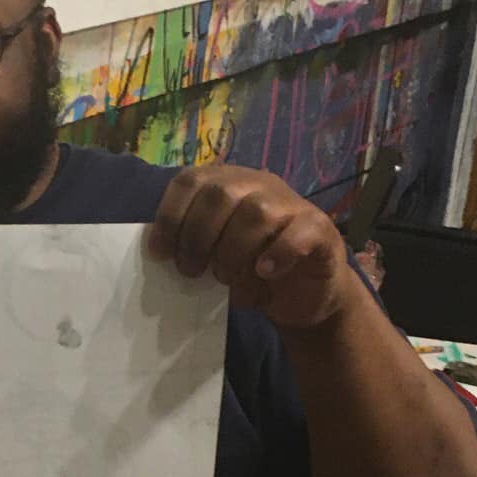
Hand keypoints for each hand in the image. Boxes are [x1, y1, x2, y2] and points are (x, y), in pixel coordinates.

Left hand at [146, 167, 355, 330]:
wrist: (305, 296)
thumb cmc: (251, 272)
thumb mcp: (214, 257)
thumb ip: (190, 245)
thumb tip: (157, 250)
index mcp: (228, 184)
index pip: (190, 181)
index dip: (170, 215)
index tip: (160, 252)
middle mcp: (259, 185)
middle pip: (219, 195)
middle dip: (197, 238)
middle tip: (192, 272)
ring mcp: (292, 204)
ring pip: (256, 213)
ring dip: (233, 252)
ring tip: (227, 278)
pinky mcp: (320, 229)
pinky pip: (297, 234)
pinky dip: (276, 255)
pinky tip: (264, 273)